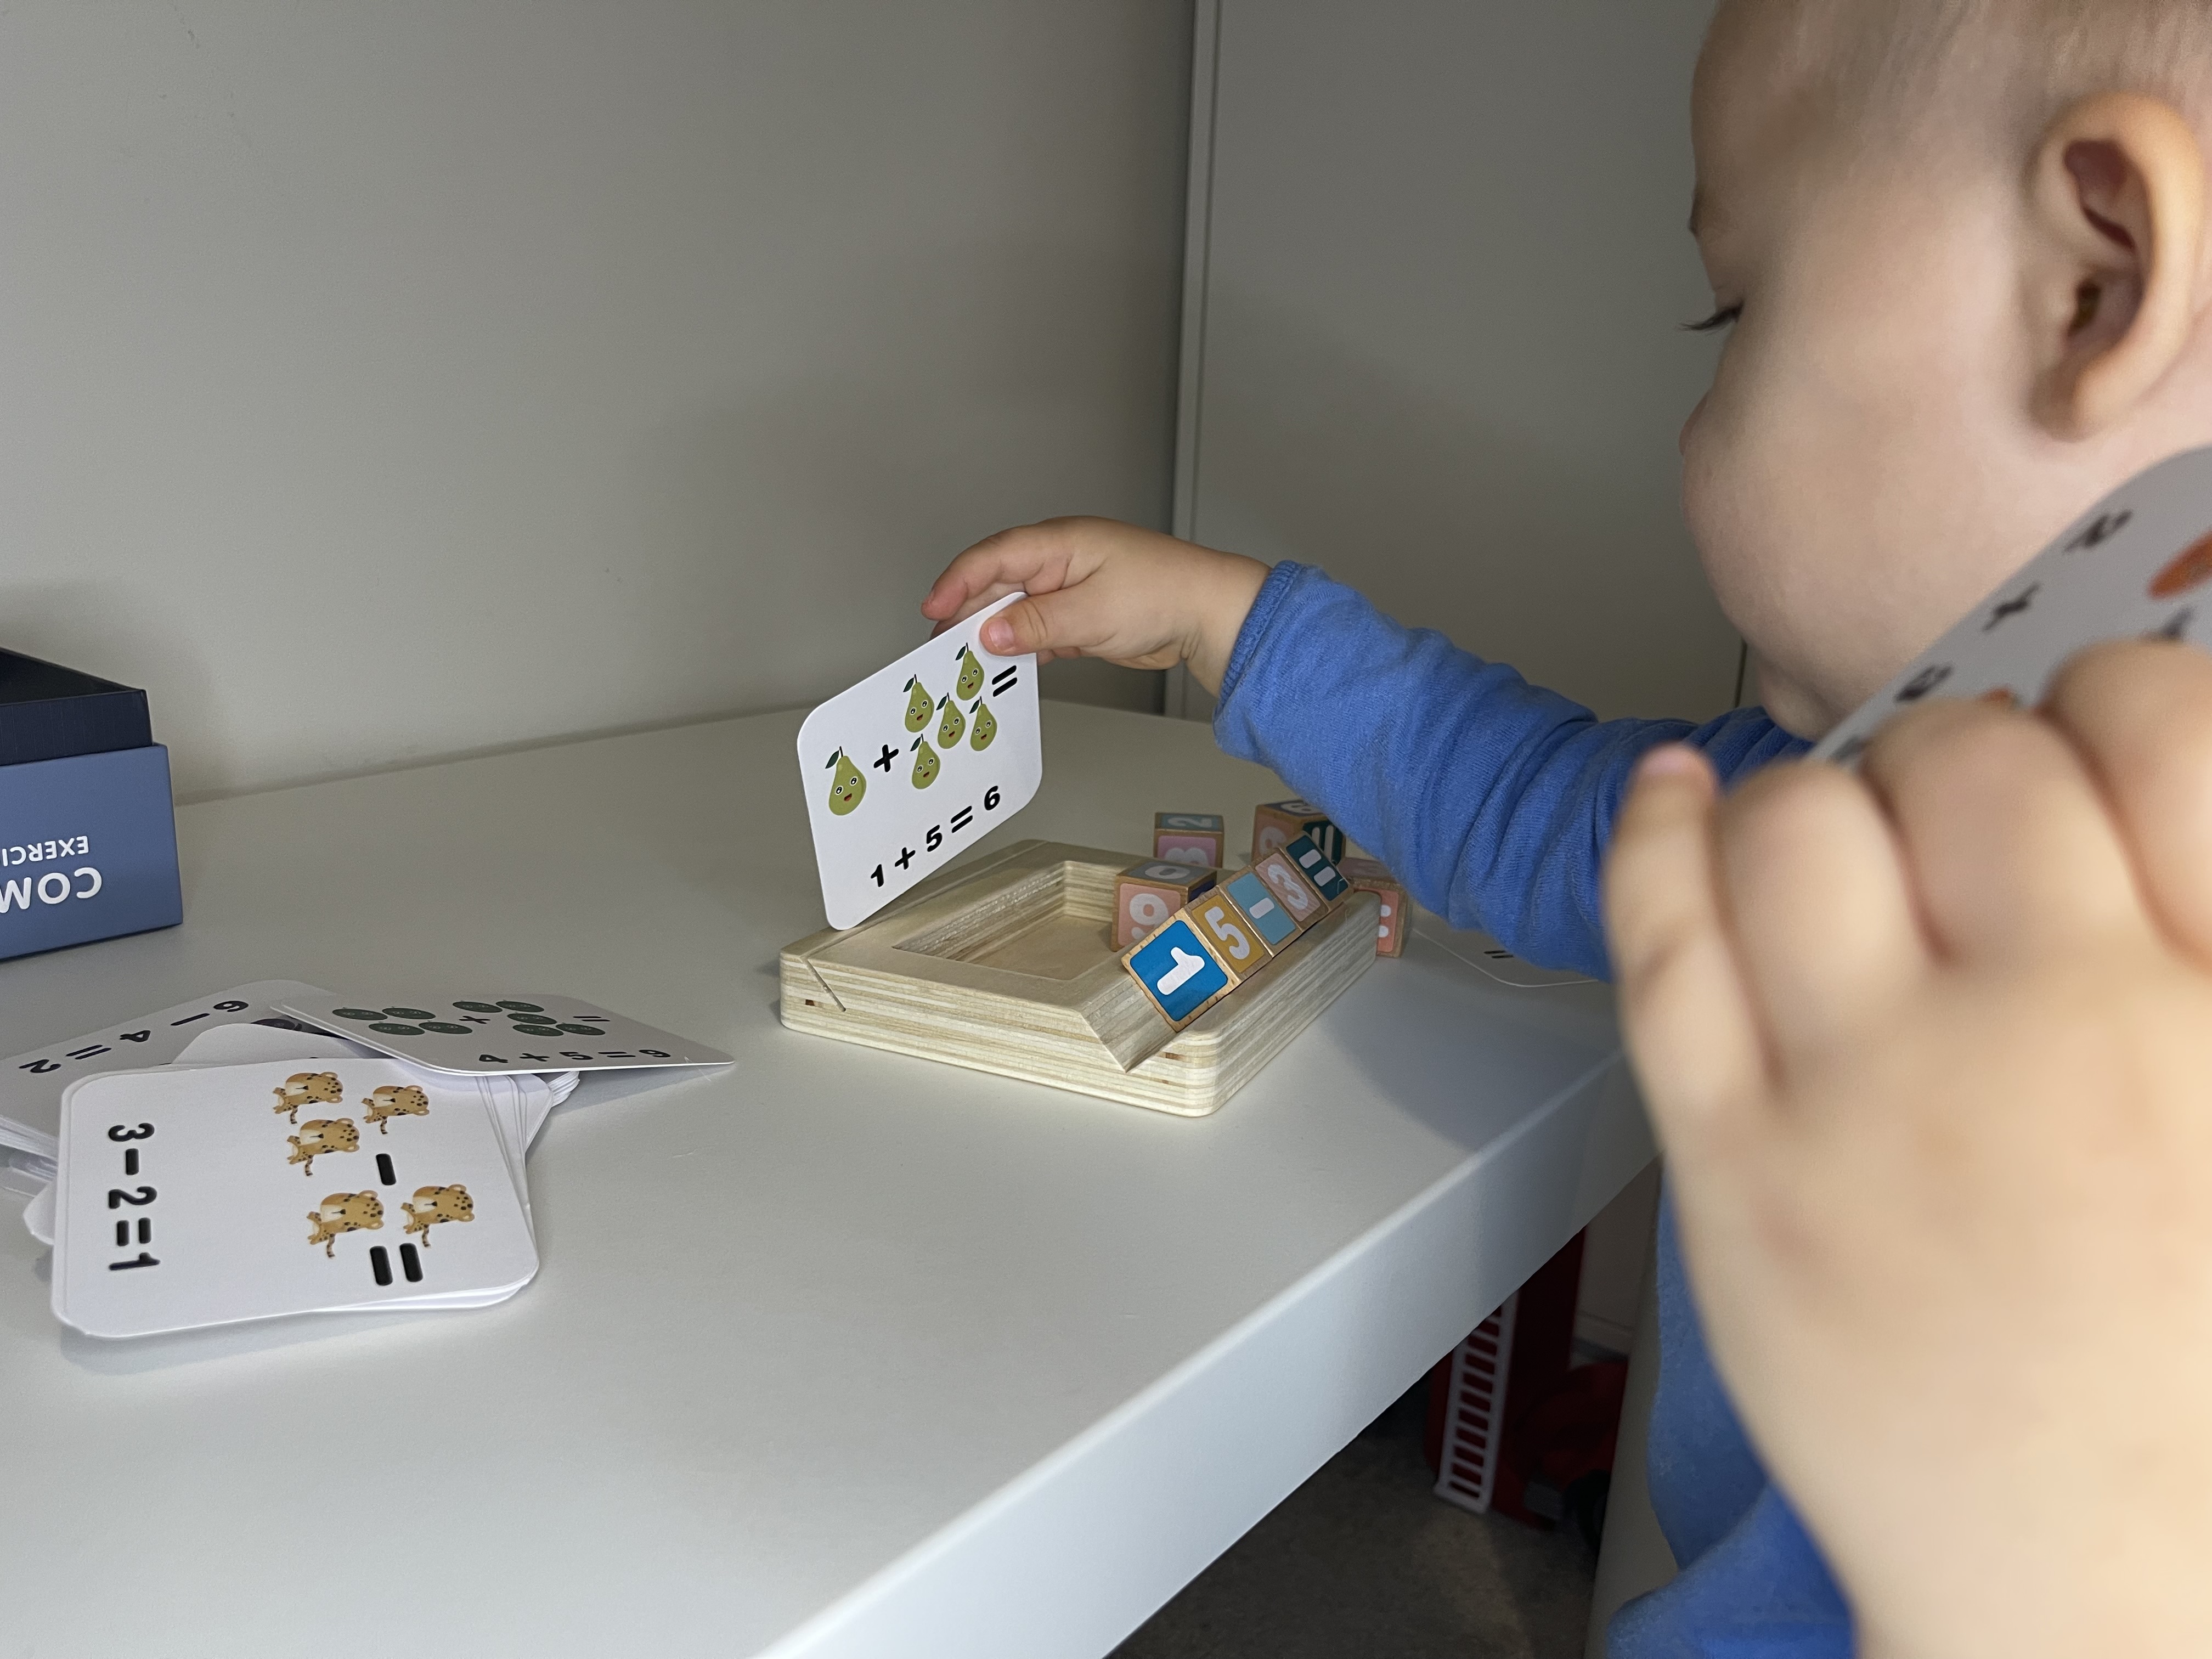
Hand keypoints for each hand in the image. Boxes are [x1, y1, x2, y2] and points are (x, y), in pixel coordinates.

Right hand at [920, 517, 1268, 692]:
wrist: (1210, 616)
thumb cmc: (1166, 593)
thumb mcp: (1092, 612)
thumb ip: (1037, 623)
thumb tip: (991, 631)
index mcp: (1060, 542)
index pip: (992, 556)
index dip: (957, 582)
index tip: (933, 610)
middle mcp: (1061, 560)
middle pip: (997, 583)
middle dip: (967, 613)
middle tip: (943, 647)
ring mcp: (1070, 588)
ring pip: (1016, 609)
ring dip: (994, 633)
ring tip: (968, 662)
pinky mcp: (1081, 616)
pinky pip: (1038, 629)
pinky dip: (1022, 647)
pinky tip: (1009, 666)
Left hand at [1603, 640, 2211, 1658]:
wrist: (2113, 1580)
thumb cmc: (2206, 1372)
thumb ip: (2203, 946)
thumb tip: (2149, 810)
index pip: (2161, 721)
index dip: (2113, 700)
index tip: (2088, 739)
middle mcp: (2051, 1028)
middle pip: (1963, 760)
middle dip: (1959, 757)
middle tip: (1961, 820)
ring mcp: (1872, 1098)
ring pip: (1799, 827)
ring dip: (1818, 803)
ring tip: (1842, 843)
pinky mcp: (1734, 1170)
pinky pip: (1662, 949)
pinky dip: (1655, 842)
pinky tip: (1673, 795)